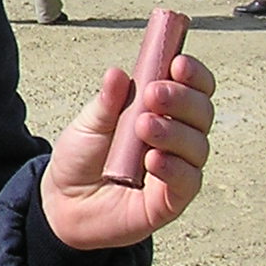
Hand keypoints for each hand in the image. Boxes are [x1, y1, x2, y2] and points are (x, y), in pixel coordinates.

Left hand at [39, 53, 215, 248]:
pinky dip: (174, 168)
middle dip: (182, 99)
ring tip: (143, 127)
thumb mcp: (88, 124)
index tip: (177, 62)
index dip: (192, 74)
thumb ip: (107, 102)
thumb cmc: (82, 158)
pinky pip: (187, 182)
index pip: (193, 88)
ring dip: (174, 132)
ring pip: (197, 146)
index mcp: (162, 111)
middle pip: (201, 113)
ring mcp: (177, 168)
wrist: (64, 202)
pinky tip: (153, 160)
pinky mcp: (171, 200)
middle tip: (153, 94)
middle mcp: (177, 138)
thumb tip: (117, 73)